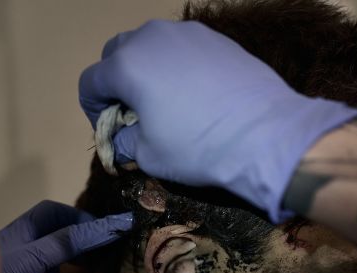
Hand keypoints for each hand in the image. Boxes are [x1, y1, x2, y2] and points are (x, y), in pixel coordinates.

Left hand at [0, 201, 132, 272]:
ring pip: (30, 224)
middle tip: (103, 234)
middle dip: (76, 218)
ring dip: (60, 229)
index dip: (97, 232)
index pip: (63, 239)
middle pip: (43, 215)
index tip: (124, 224)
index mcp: (12, 265)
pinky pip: (20, 239)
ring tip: (84, 251)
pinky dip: (44, 242)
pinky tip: (56, 269)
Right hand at [79, 20, 356, 222]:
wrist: (266, 135)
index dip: (93, 110)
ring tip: (166, 102)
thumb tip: (123, 138)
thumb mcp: (150, 155)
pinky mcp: (217, 39)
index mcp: (127, 65)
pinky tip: (197, 95)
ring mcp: (188, 33)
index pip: (90, 82)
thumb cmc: (198, 149)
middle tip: (134, 113)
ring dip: (148, 70)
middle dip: (117, 82)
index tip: (110, 131)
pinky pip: (184, 49)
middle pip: (117, 53)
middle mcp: (152, 38)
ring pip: (152, 46)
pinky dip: (178, 67)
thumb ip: (126, 142)